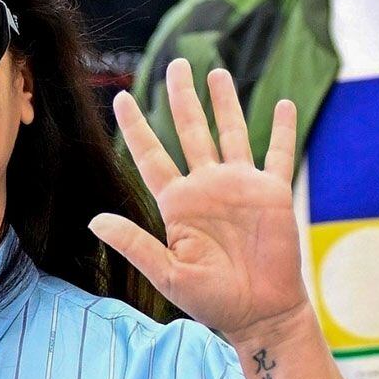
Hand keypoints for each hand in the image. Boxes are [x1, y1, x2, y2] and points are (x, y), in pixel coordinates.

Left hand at [94, 62, 308, 350]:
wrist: (260, 314)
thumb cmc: (214, 302)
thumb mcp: (169, 275)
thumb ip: (135, 245)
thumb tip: (94, 222)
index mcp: (179, 204)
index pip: (152, 156)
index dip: (137, 127)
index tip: (121, 97)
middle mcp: (207, 188)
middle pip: (190, 131)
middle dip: (182, 97)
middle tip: (175, 65)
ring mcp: (240, 187)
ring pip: (230, 132)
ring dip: (224, 102)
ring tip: (215, 72)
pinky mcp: (271, 193)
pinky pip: (278, 153)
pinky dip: (283, 129)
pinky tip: (284, 104)